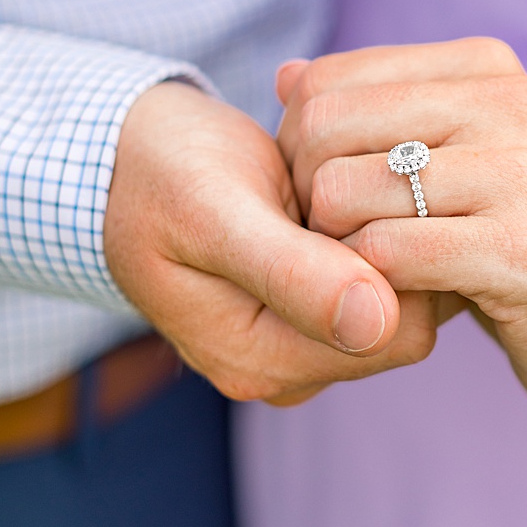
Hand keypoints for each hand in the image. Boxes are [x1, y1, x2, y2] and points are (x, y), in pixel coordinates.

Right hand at [102, 81, 436, 405]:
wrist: (124, 156)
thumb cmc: (161, 172)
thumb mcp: (213, 210)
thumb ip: (290, 271)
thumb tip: (374, 324)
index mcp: (257, 361)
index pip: (398, 334)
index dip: (400, 261)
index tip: (358, 195)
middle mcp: (280, 371)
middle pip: (402, 324)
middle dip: (390, 250)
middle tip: (336, 185)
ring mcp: (292, 345)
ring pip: (394, 302)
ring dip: (376, 239)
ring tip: (320, 189)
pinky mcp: (302, 314)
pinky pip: (371, 286)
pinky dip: (362, 236)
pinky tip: (322, 197)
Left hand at [275, 38, 526, 421]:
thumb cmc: (519, 241)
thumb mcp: (450, 161)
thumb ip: (373, 114)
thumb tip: (287, 76)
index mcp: (485, 68)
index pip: (326, 81)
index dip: (298, 148)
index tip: (328, 197)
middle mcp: (509, 100)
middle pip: (322, 129)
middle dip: (306, 198)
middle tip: (339, 244)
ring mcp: (523, 170)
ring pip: (344, 192)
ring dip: (334, 249)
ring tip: (370, 273)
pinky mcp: (526, 247)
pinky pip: (384, 254)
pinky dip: (366, 285)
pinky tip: (396, 301)